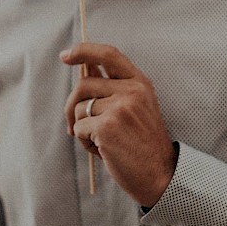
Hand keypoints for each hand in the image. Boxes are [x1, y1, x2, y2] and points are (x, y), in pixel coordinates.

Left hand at [61, 43, 175, 206]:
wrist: (160, 174)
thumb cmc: (143, 143)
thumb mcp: (137, 108)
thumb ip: (114, 88)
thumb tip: (85, 71)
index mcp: (140, 83)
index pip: (109, 54)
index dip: (84, 51)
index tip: (66, 56)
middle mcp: (131, 91)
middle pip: (84, 84)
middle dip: (72, 105)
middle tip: (73, 125)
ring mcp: (119, 108)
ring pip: (78, 108)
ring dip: (81, 128)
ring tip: (100, 142)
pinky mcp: (107, 127)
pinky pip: (79, 128)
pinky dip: (84, 142)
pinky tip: (102, 151)